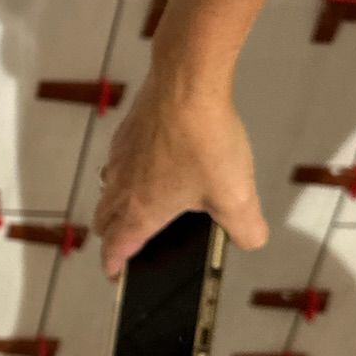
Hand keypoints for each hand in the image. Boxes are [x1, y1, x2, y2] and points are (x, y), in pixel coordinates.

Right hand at [93, 75, 267, 277]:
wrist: (187, 82)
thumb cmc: (204, 138)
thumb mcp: (237, 195)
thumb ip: (246, 229)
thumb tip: (251, 239)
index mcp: (141, 210)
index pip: (116, 248)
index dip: (114, 265)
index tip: (114, 273)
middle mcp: (121, 185)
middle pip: (104, 220)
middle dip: (113, 235)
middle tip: (126, 241)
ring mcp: (120, 156)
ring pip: (107, 189)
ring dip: (117, 202)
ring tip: (140, 202)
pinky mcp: (127, 131)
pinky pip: (119, 160)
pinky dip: (128, 171)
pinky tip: (156, 161)